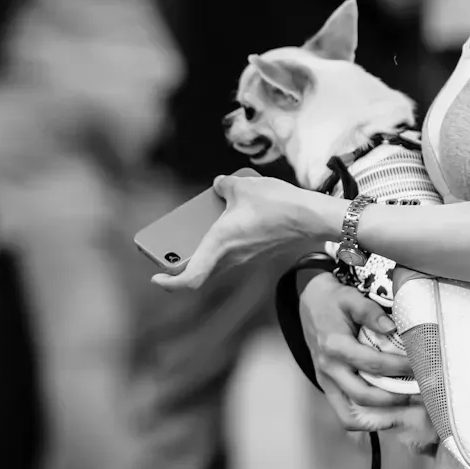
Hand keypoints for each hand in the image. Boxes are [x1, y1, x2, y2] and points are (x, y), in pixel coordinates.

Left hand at [152, 173, 336, 291]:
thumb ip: (224, 184)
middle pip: (200, 271)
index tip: (156, 277)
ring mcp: (247, 259)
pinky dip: (224, 243)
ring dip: (204, 250)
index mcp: (219, 245)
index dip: (170, 283)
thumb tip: (218, 185)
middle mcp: (231, 258)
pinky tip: (229, 218)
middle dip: (182, 262)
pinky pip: (234, 253)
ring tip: (196, 227)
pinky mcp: (260, 254)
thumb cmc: (277, 204)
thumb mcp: (243, 185)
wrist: (312, 218)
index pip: (190, 279)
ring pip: (217, 261)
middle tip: (170, 249)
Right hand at [299, 272, 416, 432]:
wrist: (309, 304)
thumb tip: (392, 328)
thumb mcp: (350, 298)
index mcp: (334, 346)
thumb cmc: (333, 301)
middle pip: (364, 395)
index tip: (420, 366)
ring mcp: (326, 382)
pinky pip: (345, 415)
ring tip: (408, 410)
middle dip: (395, 398)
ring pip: (352, 414)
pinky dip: (367, 421)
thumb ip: (370, 312)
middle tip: (420, 393)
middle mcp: (328, 369)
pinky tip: (390, 415)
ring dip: (381, 416)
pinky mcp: (328, 388)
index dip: (400, 368)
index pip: (373, 364)